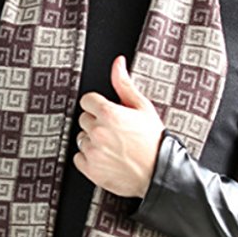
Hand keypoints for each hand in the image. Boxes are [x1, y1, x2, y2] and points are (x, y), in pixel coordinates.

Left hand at [73, 55, 164, 197]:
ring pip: (81, 139)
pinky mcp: (90, 169)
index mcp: (109, 114)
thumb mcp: (143, 107)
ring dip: (92, 141)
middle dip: (96, 123)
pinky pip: (78, 158)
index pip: (87, 101)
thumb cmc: (153, 141)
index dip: (98, 106)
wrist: (158, 172)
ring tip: (112, 146)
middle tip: (115, 132)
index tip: (107, 114)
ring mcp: (92, 151)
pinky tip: (106, 158)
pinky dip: (89, 158)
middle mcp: (98, 132)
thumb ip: (124, 84)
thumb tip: (117, 64)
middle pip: (84, 119)